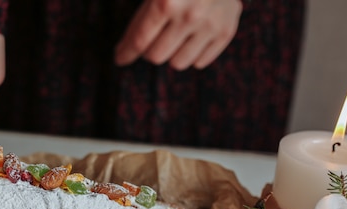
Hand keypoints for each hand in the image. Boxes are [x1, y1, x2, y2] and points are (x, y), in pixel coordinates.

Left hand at [115, 0, 241, 69]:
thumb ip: (140, 19)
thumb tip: (121, 54)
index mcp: (166, 2)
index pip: (139, 41)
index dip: (126, 52)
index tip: (119, 57)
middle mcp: (189, 16)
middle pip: (156, 56)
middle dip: (149, 50)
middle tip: (151, 39)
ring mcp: (211, 24)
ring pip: (178, 63)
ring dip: (171, 53)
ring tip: (173, 36)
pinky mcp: (226, 31)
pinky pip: (199, 62)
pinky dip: (192, 54)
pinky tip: (191, 38)